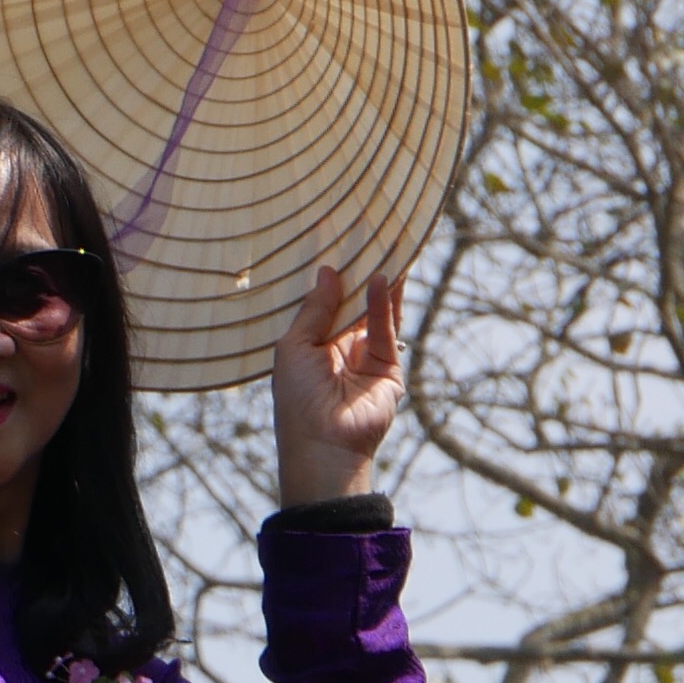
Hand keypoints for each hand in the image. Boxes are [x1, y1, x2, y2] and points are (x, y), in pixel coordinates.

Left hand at [268, 266, 402, 506]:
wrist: (322, 445)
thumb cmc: (296, 400)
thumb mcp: (294, 348)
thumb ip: (314, 311)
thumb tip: (328, 271)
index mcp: (312, 347)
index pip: (326, 305)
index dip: (333, 280)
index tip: (338, 246)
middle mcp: (340, 350)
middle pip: (354, 305)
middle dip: (362, 275)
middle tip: (369, 237)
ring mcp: (366, 358)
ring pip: (376, 312)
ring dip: (381, 283)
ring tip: (385, 249)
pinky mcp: (389, 367)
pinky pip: (387, 329)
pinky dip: (385, 306)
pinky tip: (382, 281)